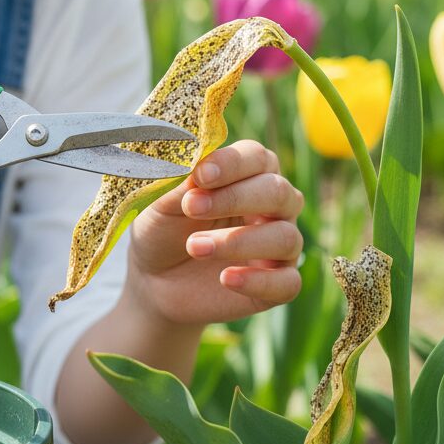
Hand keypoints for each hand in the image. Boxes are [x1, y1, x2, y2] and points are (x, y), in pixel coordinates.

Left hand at [125, 140, 303, 325]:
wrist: (155, 280)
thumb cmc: (164, 228)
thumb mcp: (162, 203)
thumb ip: (181, 183)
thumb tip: (195, 164)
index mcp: (249, 176)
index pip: (257, 157)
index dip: (232, 163)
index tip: (200, 175)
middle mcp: (273, 207)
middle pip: (278, 192)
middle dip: (235, 198)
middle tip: (192, 207)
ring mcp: (280, 246)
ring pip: (285, 237)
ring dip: (238, 241)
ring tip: (194, 247)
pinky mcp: (279, 285)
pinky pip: (288, 282)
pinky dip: (258, 280)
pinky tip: (225, 278)